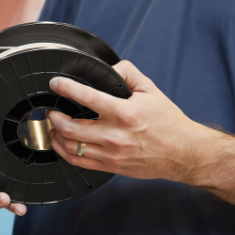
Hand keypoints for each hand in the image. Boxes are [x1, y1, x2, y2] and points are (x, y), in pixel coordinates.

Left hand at [47, 60, 212, 185]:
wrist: (182, 153)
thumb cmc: (168, 123)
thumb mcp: (151, 90)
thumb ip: (128, 73)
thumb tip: (110, 67)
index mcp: (124, 113)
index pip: (87, 98)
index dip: (66, 88)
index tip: (56, 84)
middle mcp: (115, 135)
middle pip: (70, 128)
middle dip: (54, 116)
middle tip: (52, 109)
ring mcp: (111, 154)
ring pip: (70, 147)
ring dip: (55, 134)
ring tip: (54, 125)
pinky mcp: (110, 167)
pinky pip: (78, 162)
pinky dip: (63, 151)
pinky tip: (61, 142)